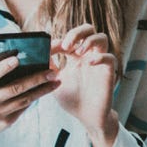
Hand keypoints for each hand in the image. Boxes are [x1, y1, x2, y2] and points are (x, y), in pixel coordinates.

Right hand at [0, 56, 59, 146]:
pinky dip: (36, 97)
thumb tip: (10, 53)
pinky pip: (24, 108)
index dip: (3, 68)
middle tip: (52, 71)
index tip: (17, 59)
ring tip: (56, 80)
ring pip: (24, 99)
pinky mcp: (6, 122)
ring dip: (42, 90)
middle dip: (36, 79)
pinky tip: (47, 89)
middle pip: (15, 88)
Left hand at [51, 24, 119, 146]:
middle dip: (77, 32)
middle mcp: (88, 56)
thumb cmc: (72, 99)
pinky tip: (89, 62)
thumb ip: (47, 68)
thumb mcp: (54, 82)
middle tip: (66, 46)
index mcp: (75, 57)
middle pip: (88, 30)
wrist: (86, 116)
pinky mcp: (108, 72)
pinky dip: (100, 56)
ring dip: (89, 40)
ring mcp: (99, 63)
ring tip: (77, 52)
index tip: (49, 50)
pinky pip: (110, 57)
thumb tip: (36, 56)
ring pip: (101, 38)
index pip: (70, 38)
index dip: (60, 40)